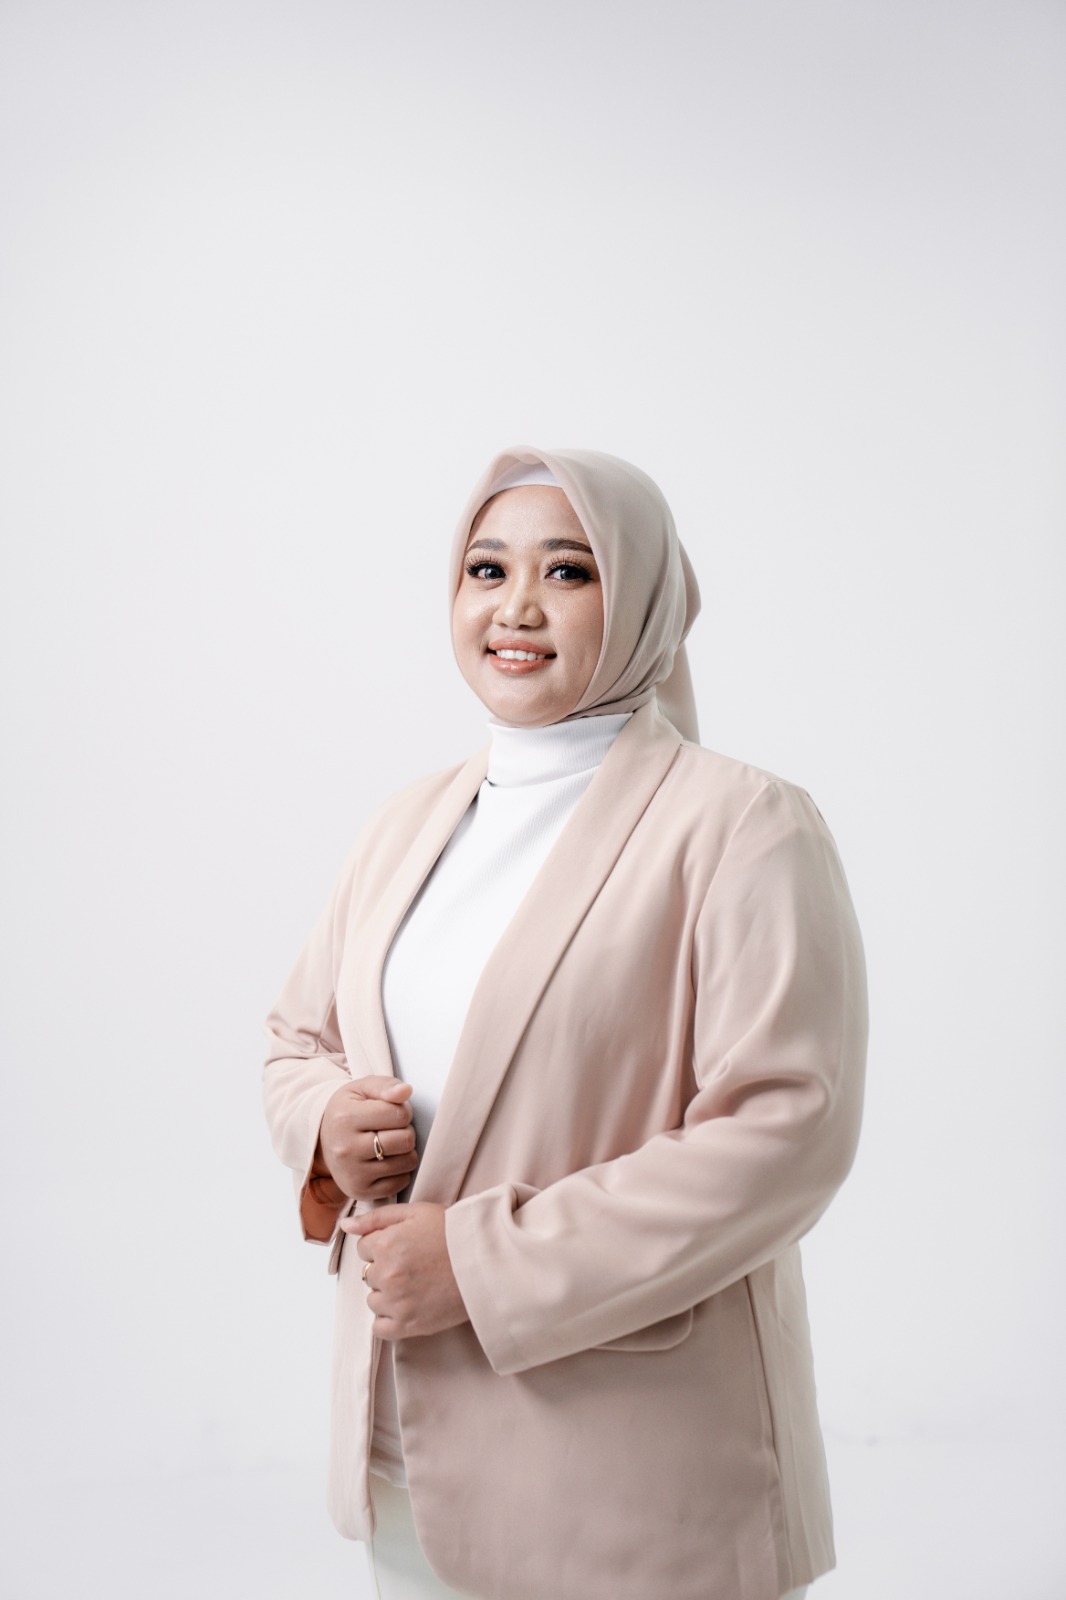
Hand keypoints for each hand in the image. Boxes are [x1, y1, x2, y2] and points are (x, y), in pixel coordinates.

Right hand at [316, 1076, 417, 1201]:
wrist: (324, 1139)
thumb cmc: (348, 1110)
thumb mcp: (362, 1089)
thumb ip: (386, 1085)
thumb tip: (406, 1091)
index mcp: (345, 1118)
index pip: (399, 1114)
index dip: (403, 1110)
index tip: (392, 1112)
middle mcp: (346, 1149)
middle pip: (405, 1140)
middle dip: (406, 1131)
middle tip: (392, 1129)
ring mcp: (352, 1174)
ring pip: (406, 1162)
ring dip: (406, 1152)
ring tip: (390, 1144)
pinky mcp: (360, 1192)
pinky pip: (400, 1183)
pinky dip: (400, 1171)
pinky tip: (387, 1161)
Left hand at [342, 1203, 467, 1339]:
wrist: (486, 1262)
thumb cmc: (452, 1233)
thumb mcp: (415, 1213)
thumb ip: (375, 1219)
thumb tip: (345, 1226)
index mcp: (386, 1243)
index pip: (363, 1248)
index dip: (383, 1244)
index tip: (404, 1246)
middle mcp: (387, 1274)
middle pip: (368, 1274)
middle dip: (385, 1268)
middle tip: (414, 1264)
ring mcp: (396, 1302)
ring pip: (373, 1299)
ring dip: (388, 1293)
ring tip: (416, 1284)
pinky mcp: (408, 1325)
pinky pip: (379, 1327)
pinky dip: (389, 1319)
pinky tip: (408, 1306)